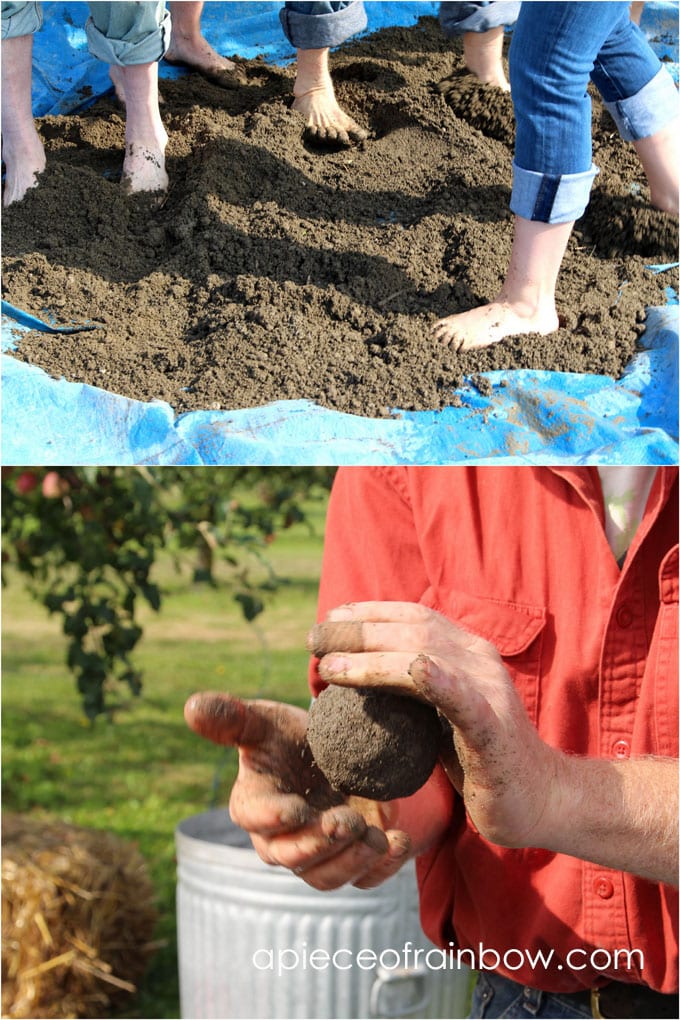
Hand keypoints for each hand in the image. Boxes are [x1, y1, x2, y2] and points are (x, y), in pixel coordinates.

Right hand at [184, 692, 410, 888]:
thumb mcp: (264, 721)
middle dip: (318, 844)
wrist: (335, 751)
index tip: (296, 809)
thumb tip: (191, 706)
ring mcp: (318, 854)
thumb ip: (232, 718)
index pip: (255, 819)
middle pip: (292, 857)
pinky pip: (365, 878)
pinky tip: (399, 842)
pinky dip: (384, 866)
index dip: (273, 818)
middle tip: (346, 821)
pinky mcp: (352, 861)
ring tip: (375, 836)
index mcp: (254, 804)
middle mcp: (281, 839)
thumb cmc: (288, 738)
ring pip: (326, 877)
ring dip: (350, 861)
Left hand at [311, 602, 561, 849]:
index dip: (369, 612)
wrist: (538, 801)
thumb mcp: (438, 714)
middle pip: (411, 630)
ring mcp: (488, 690)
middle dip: (357, 630)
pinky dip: (436, 679)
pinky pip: (460, 697)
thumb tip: (353, 675)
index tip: (330, 617)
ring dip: (371, 657)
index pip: (414, 616)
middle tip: (314, 637)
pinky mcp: (492, 727)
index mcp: (467, 651)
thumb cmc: (479, 757)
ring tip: (327, 665)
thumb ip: (410, 690)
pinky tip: (412, 671)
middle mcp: (479, 659)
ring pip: (424, 657)